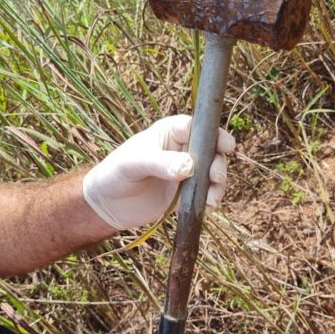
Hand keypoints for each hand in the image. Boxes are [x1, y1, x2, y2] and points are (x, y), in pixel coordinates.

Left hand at [82, 115, 234, 228]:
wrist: (108, 205)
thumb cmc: (116, 174)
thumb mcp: (135, 164)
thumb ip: (161, 163)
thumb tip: (189, 166)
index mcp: (170, 132)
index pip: (197, 127)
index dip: (214, 135)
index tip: (226, 146)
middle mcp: (182, 148)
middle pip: (211, 149)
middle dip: (218, 162)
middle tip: (215, 176)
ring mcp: (186, 170)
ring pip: (212, 170)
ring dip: (218, 183)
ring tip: (212, 198)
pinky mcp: (186, 190)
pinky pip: (206, 191)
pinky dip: (211, 197)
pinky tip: (207, 206)